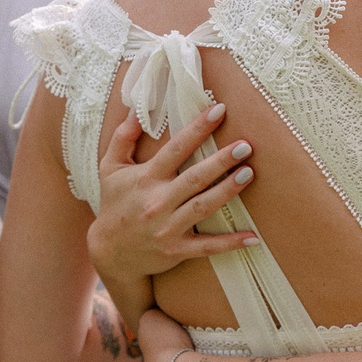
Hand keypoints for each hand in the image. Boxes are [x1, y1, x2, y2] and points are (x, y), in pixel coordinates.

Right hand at [87, 103, 258, 286]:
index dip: (198, 129)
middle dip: (221, 161)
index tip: (219, 111)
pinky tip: (252, 236)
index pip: (175, 149)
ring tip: (249, 173)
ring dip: (227, 190)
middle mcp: (157, 201)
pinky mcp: (176, 250)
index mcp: (146, 178)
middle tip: (245, 146)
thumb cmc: (114, 204)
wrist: (109, 251)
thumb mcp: (110, 168)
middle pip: (195, 178)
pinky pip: (206, 247)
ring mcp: (167, 227)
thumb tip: (136, 110)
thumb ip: (123, 138)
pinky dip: (229, 243)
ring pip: (203, 207)